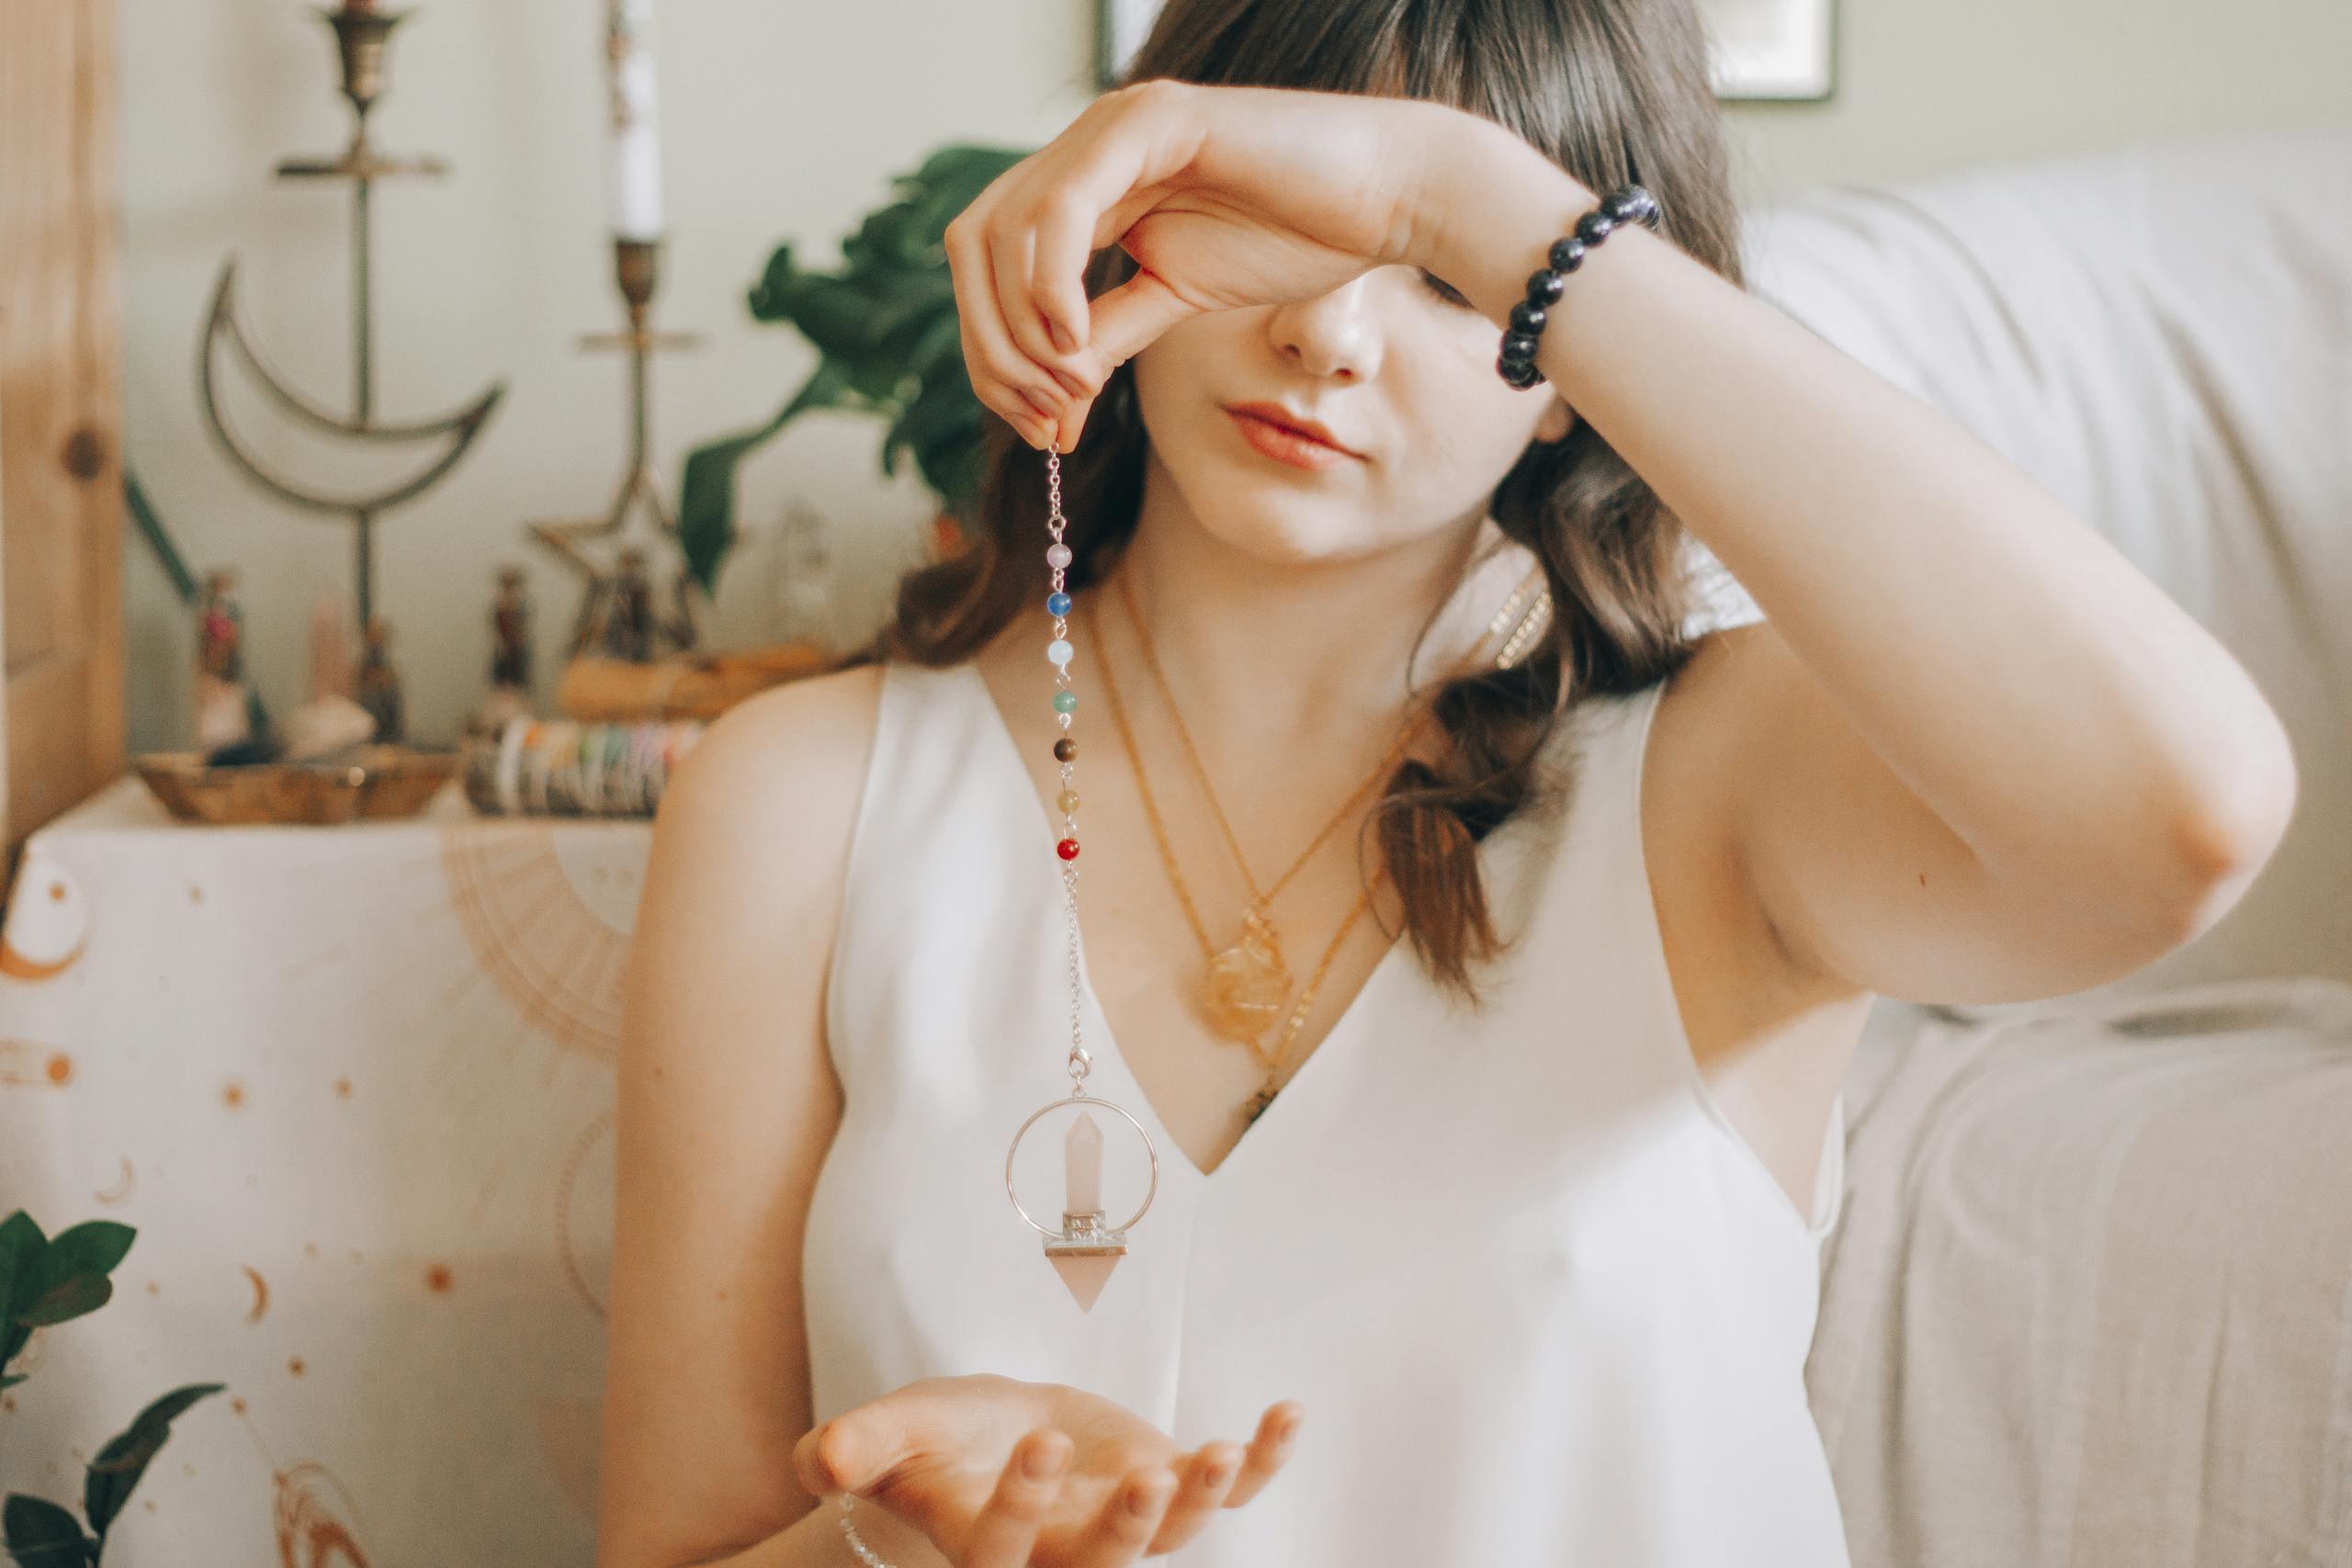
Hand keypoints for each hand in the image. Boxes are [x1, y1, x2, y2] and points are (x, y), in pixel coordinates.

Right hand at [794, 1372, 1304, 1565]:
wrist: (995, 1436)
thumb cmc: (937, 1440)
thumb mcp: (894, 1431)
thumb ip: (857, 1446)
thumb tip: (823, 1459)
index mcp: (987, 1547)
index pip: (1001, 1551)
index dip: (1021, 1507)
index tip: (1038, 1438)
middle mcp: (1060, 1553)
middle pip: (1100, 1566)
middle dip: (1126, 1529)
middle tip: (1145, 1477)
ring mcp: (1121, 1527)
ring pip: (1169, 1539)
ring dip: (1202, 1501)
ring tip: (1217, 1451)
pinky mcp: (1166, 1491)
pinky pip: (1226, 1492)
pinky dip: (1261, 1463)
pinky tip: (1286, 1417)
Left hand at [942, 79, 1480, 452]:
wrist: (1389, 198)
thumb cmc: (1298, 239)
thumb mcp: (1177, 302)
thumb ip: (1107, 338)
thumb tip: (1049, 406)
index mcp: (1084, 185)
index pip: (987, 263)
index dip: (991, 351)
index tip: (1040, 428)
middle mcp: (1083, 147)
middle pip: (972, 245)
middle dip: (990, 347)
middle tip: (1041, 419)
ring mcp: (1111, 128)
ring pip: (1002, 229)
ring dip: (1018, 327)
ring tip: (1069, 388)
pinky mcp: (1151, 121)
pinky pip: (1062, 207)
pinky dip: (1051, 283)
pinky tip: (1076, 340)